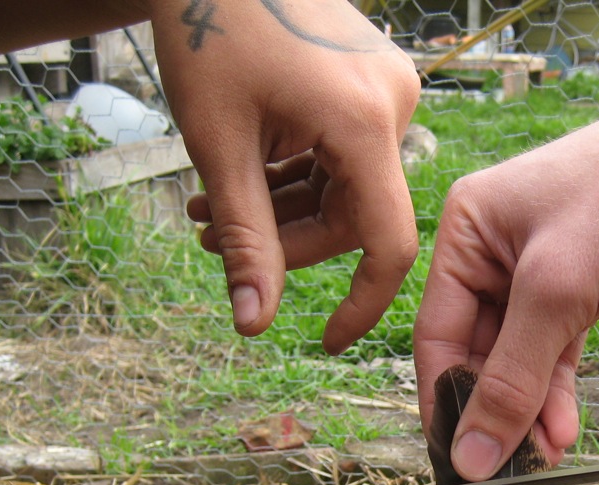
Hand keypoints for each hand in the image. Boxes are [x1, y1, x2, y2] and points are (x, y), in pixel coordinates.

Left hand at [151, 0, 420, 345]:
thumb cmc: (206, 29)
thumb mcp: (219, 145)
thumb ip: (245, 241)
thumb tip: (255, 325)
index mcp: (365, 123)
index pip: (387, 243)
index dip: (362, 302)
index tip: (327, 340)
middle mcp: (392, 105)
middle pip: (354, 214)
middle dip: (285, 239)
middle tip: (211, 243)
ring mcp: (384, 88)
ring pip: (344, 185)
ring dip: (281, 207)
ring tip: (208, 213)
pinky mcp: (369, 79)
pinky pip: (342, 151)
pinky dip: (294, 172)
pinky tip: (242, 173)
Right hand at [415, 84, 598, 480]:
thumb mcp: (559, 291)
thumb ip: (513, 378)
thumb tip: (471, 453)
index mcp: (467, 230)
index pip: (437, 333)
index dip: (446, 401)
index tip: (457, 461)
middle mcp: (495, 250)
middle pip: (478, 351)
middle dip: (496, 410)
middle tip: (507, 467)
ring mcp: (540, 271)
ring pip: (520, 358)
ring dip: (530, 410)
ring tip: (544, 457)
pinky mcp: (582, 289)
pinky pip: (556, 352)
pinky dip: (558, 391)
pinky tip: (562, 430)